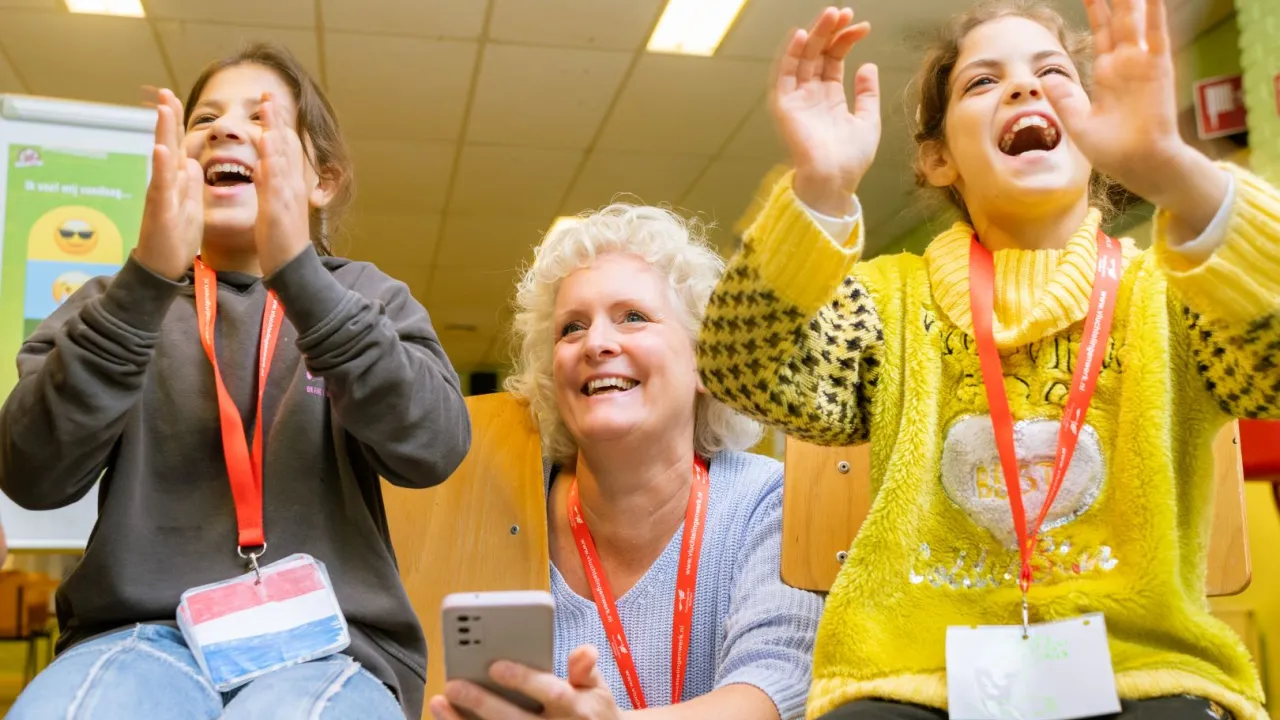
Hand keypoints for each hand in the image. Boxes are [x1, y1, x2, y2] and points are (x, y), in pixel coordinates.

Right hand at [134, 89, 202, 279]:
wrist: (162, 269)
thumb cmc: (175, 238)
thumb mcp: (190, 207)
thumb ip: (189, 184)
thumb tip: (191, 162)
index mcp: (177, 182)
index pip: (179, 146)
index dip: (177, 123)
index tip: (174, 98)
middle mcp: (166, 184)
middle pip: (168, 145)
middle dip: (168, 118)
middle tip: (165, 91)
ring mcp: (162, 196)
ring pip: (163, 160)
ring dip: (164, 134)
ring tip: (163, 110)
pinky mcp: (161, 212)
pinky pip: (161, 187)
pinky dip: (161, 169)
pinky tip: (161, 151)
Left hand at [253, 92, 312, 274]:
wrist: (291, 266)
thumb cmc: (281, 240)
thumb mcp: (275, 206)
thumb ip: (270, 184)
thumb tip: (262, 165)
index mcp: (289, 184)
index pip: (284, 147)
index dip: (276, 123)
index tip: (268, 101)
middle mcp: (291, 184)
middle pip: (285, 143)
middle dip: (276, 117)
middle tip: (268, 92)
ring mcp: (287, 193)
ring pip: (281, 155)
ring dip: (275, 128)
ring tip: (268, 105)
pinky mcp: (279, 205)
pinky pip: (276, 178)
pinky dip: (273, 158)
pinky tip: (268, 141)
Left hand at [429, 646, 622, 719]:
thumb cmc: (592, 711)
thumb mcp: (598, 688)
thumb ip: (586, 668)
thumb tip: (584, 651)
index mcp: (577, 708)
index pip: (552, 693)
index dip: (524, 680)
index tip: (496, 665)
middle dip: (484, 704)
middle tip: (454, 685)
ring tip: (440, 703)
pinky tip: (448, 717)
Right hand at [772, 6, 879, 216]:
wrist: (836, 179)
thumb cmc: (851, 159)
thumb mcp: (868, 120)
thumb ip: (867, 94)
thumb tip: (867, 65)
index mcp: (829, 97)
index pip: (834, 59)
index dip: (846, 40)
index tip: (863, 27)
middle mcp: (811, 94)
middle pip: (818, 54)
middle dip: (830, 31)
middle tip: (844, 12)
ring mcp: (798, 99)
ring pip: (803, 58)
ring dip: (814, 35)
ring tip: (830, 16)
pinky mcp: (786, 107)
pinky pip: (785, 76)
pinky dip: (791, 55)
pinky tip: (803, 36)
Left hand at [1043, 0, 1226, 232]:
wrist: (1139, 164)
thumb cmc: (1112, 150)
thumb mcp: (1078, 124)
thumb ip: (1064, 100)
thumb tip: (1045, 79)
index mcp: (1107, 73)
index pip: (1100, 32)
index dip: (1096, 9)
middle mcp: (1125, 63)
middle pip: (1117, 20)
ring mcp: (1142, 63)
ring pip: (1135, 21)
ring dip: (1132, 0)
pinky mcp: (1158, 69)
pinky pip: (1157, 35)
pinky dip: (1156, 14)